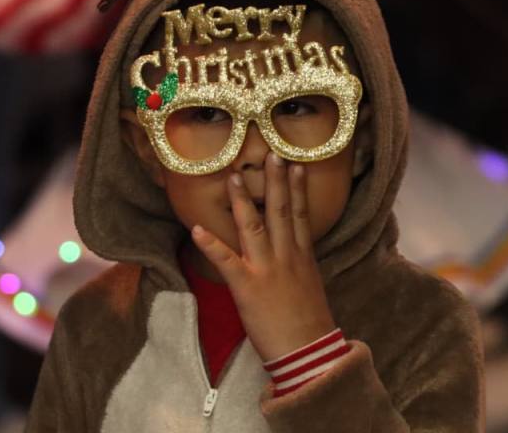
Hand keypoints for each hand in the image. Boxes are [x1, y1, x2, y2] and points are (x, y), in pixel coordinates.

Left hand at [191, 152, 336, 361]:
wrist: (309, 352)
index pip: (300, 215)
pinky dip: (211, 244)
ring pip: (255, 227)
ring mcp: (266, 270)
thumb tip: (294, 253)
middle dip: (276, 182)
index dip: (297, 189)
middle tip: (271, 154)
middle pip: (281, 212)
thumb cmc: (310, 325)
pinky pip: (226, 261)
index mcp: (303, 258)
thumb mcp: (310, 287)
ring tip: (233, 177)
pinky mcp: (247, 286)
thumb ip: (300, 266)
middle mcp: (287, 257)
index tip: (295, 165)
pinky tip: (197, 228)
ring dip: (243, 201)